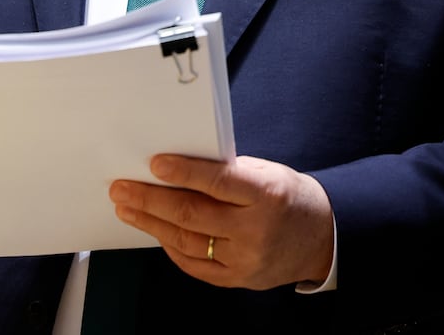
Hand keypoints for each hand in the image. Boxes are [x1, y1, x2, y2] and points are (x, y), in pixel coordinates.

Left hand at [111, 154, 334, 289]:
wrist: (321, 238)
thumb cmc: (289, 197)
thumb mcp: (268, 173)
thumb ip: (229, 172)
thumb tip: (179, 167)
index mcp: (267, 194)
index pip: (218, 181)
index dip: (184, 172)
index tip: (154, 164)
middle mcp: (255, 229)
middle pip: (193, 213)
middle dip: (151, 199)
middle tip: (122, 188)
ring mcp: (245, 258)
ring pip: (187, 240)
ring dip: (151, 223)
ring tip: (128, 208)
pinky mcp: (237, 279)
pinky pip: (194, 264)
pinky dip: (171, 246)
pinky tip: (155, 231)